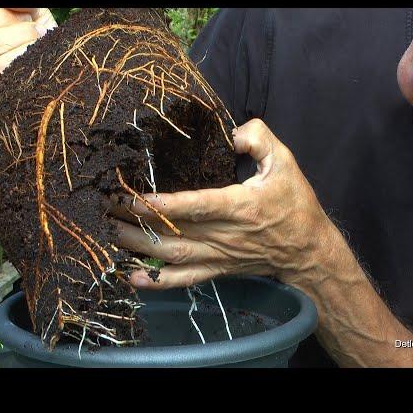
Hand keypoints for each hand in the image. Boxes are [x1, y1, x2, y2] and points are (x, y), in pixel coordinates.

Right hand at [0, 8, 56, 111]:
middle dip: (17, 35)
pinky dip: (27, 75)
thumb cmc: (33, 51)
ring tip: (42, 48)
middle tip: (41, 32)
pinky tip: (40, 69)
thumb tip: (13, 5)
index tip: (29, 20)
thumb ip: (18, 8)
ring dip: (24, 53)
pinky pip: (9, 90)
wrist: (49, 91)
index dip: (1, 18)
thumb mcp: (25, 23)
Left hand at [112, 118, 335, 288]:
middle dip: (136, 219)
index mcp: (239, 207)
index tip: (133, 197)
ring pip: (172, 255)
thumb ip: (259, 138)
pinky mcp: (217, 269)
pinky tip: (133, 277)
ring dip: (138, 245)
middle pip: (173, 230)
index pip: (196, 206)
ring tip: (109, 230)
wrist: (307, 251)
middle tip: (105, 205)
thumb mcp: (285, 162)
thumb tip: (231, 132)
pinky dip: (158, 281)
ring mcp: (218, 256)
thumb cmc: (295, 205)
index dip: (162, 204)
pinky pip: (184, 279)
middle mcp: (224, 235)